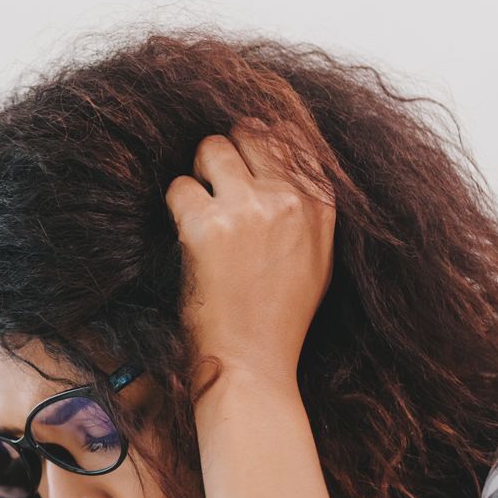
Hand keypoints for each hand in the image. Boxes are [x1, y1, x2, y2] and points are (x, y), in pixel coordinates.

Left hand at [165, 120, 335, 391]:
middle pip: (247, 133)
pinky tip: (187, 237)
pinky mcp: (207, 225)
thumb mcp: (317, 256)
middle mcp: (289, 198)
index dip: (259, 136)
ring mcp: (249, 208)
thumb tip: (283, 146)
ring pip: (210, 149)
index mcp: (321, 204)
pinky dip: (177, 207)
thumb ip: (307, 203)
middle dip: (225, 156)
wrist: (253, 364)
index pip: (291, 132)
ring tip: (202, 215)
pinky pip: (180, 187)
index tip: (243, 154)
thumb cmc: (280, 318)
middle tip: (217, 194)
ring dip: (198, 176)